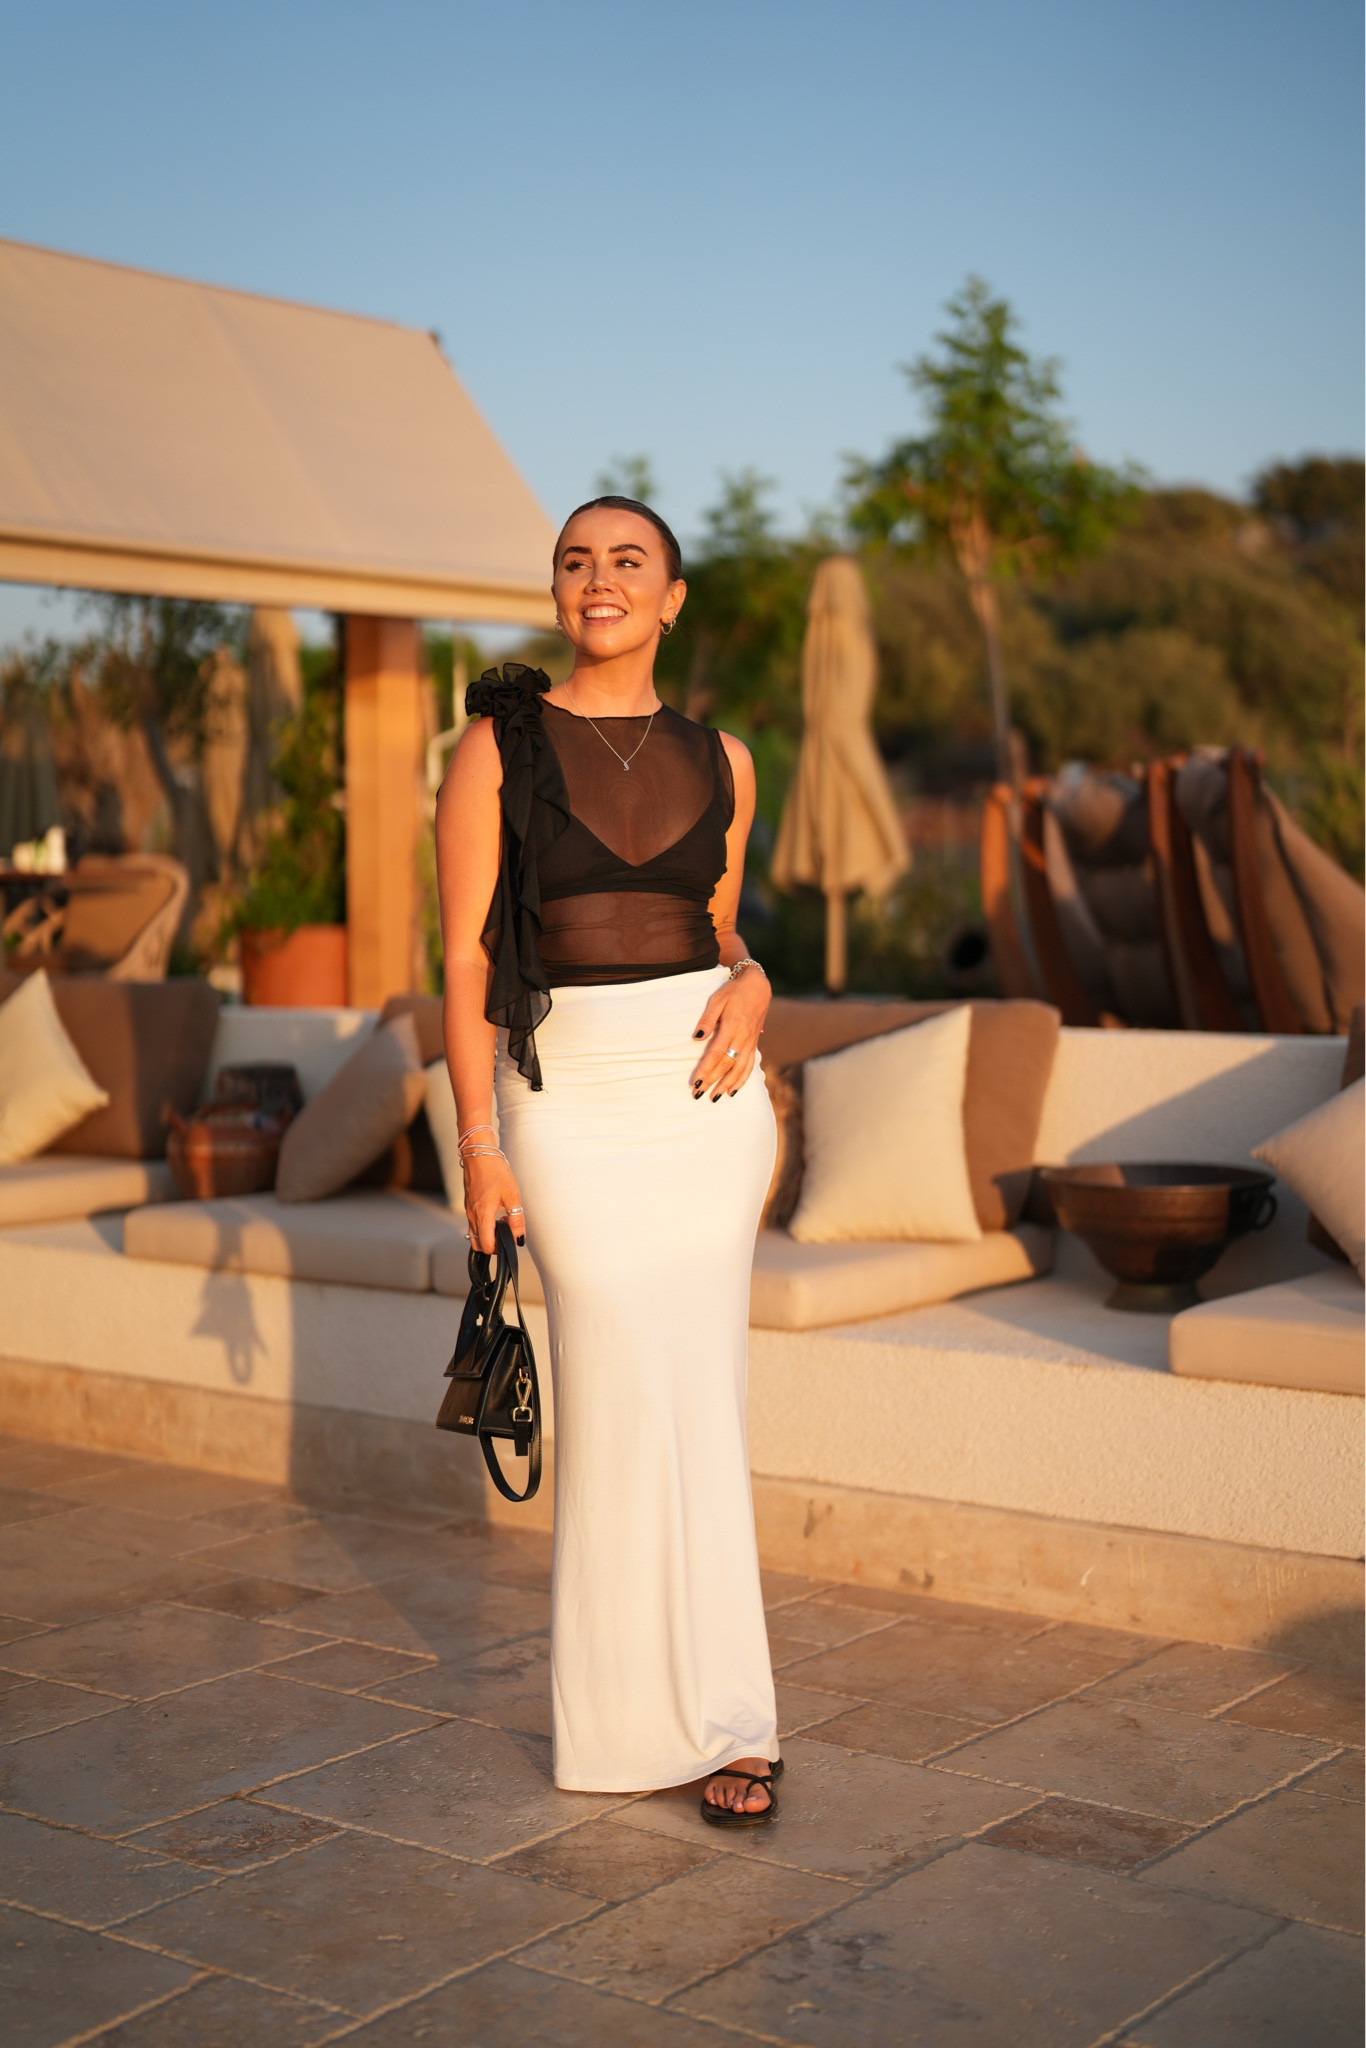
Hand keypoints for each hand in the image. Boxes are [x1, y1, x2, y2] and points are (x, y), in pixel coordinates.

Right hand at [462, 1151, 525, 1251]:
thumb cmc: (496, 1172)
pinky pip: (473, 1223)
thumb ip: (517, 1219)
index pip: (486, 1245)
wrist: (479, 1153)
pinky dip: (483, 1226)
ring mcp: (468, 1210)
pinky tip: (495, 1213)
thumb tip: (519, 1238)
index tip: (509, 1240)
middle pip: (477, 1244)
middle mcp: (472, 1215)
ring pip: (473, 1234)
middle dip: (491, 1245)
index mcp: (482, 1215)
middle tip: (505, 1234)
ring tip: (501, 1223)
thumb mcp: (512, 1195)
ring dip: (487, 1235)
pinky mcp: (468, 1204)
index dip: (499, 1249)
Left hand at [690, 968, 770, 1101]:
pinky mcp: (754, 1044)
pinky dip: (742, 1080)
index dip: (706, 1069)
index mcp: (732, 1026)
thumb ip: (708, 1019)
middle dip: (712, 1081)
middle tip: (698, 1094)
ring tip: (715, 1098)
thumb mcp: (717, 999)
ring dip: (727, 1085)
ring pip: (740, 1069)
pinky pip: (749, 1066)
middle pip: (727, 1065)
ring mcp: (750, 1042)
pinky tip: (733, 1090)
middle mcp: (743, 1038)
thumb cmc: (734, 992)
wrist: (758, 987)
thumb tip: (697, 1037)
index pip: (717, 1053)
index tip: (696, 1082)